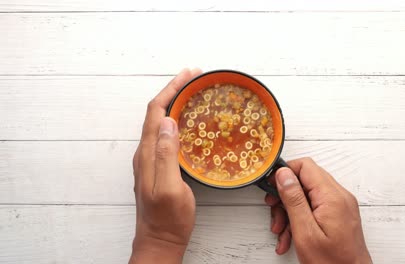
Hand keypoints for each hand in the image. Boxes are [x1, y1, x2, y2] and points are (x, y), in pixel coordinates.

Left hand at [130, 68, 201, 263]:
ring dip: (175, 103)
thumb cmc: (167, 219)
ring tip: (192, 93)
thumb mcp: (169, 187)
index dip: (171, 89)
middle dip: (174, 90)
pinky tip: (188, 123)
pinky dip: (177, 120)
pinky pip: (165, 135)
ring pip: (160, 122)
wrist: (160, 240)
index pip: (156, 111)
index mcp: (147, 153)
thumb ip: (166, 155)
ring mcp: (151, 159)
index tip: (189, 75)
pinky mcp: (158, 166)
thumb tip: (167, 122)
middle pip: (156, 112)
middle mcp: (145, 152)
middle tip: (194, 78)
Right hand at [265, 158, 371, 263]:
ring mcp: (340, 206)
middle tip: (274, 212)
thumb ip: (294, 199)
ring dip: (289, 211)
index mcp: (332, 197)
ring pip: (306, 195)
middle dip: (285, 196)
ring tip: (281, 231)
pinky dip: (299, 218)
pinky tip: (290, 237)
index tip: (270, 186)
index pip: (306, 166)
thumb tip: (284, 174)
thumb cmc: (332, 263)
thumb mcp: (305, 231)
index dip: (285, 172)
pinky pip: (313, 207)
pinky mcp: (337, 215)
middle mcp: (339, 197)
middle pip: (304, 180)